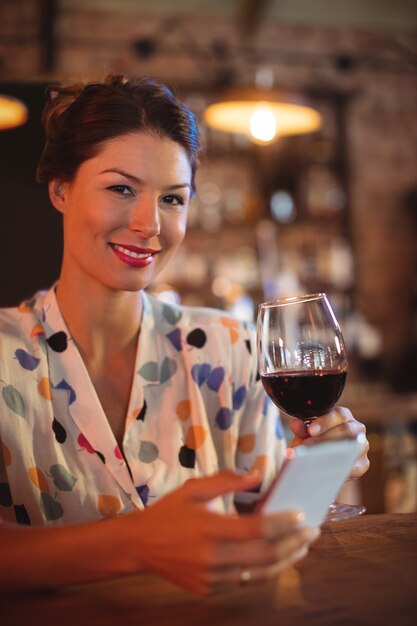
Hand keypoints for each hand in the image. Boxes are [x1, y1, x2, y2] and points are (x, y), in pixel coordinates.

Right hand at [126, 471, 319, 595]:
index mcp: (209, 529)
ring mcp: (211, 578)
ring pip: (259, 574)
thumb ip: (227, 481)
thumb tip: (257, 475)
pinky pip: (244, 581)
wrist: (139, 546)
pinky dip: (263, 570)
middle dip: (294, 544)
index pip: (257, 529)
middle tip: (312, 532)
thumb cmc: (168, 512)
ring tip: (302, 547)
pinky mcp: (208, 589)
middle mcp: (213, 557)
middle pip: (265, 556)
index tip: (301, 515)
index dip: (283, 523)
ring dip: (285, 561)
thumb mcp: (193, 488)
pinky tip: (276, 558)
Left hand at [289, 406, 369, 479]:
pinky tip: (326, 470)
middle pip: (347, 430)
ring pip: (353, 447)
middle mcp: (356, 428)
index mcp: (343, 416)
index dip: (325, 421)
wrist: (319, 462)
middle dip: (326, 437)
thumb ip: (301, 428)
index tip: (310, 430)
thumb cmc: (314, 442)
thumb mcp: (305, 435)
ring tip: (315, 458)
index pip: (339, 414)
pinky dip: (341, 469)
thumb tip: (295, 425)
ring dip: (334, 452)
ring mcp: (361, 446)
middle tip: (309, 445)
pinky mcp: (363, 464)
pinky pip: (355, 467)